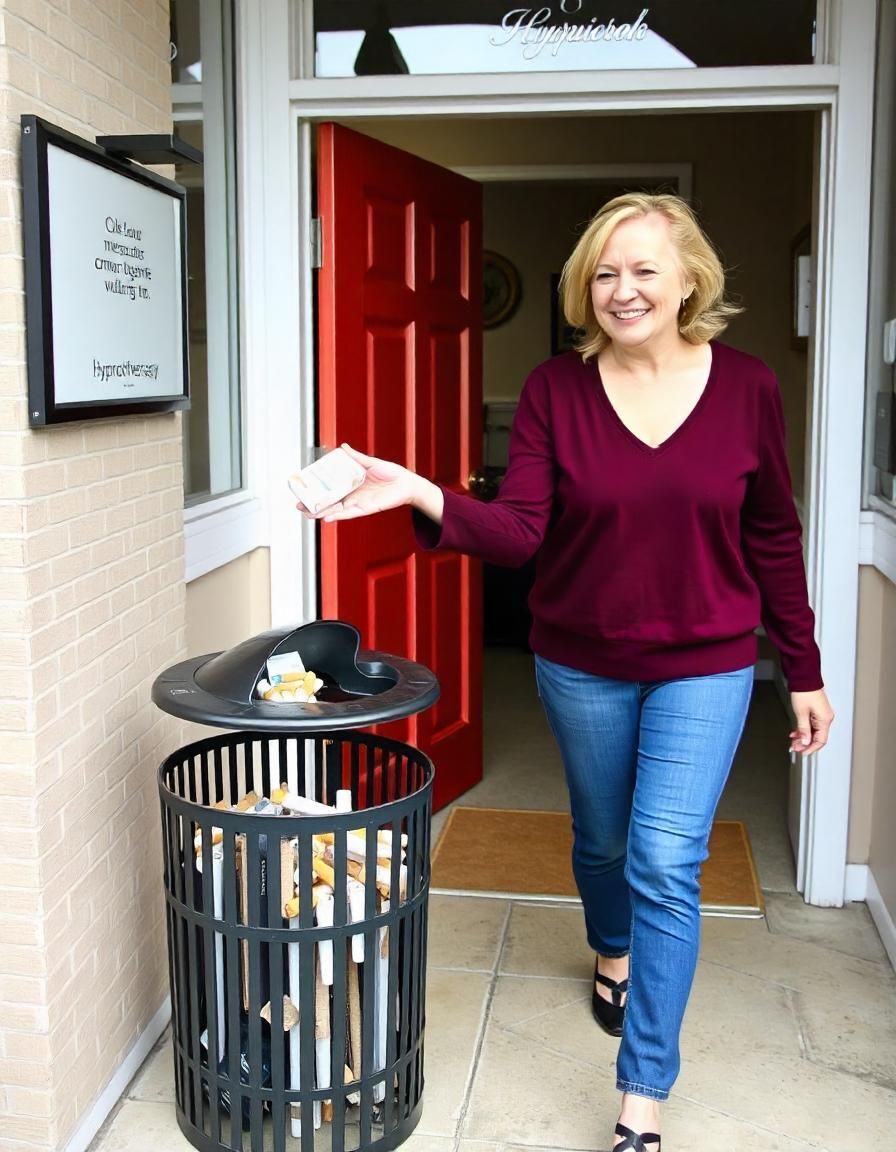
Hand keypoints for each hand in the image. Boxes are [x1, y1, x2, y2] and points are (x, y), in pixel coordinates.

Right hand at [297, 443, 421, 521]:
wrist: (407, 483)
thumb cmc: (392, 473)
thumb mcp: (370, 462)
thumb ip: (356, 457)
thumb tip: (343, 447)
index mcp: (351, 484)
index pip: (330, 488)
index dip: (317, 490)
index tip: (303, 489)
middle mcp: (352, 495)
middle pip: (328, 501)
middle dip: (313, 504)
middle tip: (298, 504)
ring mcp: (357, 503)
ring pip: (335, 509)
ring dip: (321, 512)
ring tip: (307, 513)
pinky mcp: (365, 508)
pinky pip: (349, 514)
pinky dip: (337, 516)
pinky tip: (325, 517)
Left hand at [789, 688, 833, 754]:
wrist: (804, 677)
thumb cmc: (804, 691)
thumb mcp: (801, 713)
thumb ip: (803, 729)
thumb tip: (805, 742)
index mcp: (825, 719)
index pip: (821, 740)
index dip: (811, 748)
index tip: (802, 752)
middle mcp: (826, 718)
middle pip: (817, 737)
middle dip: (805, 743)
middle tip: (794, 747)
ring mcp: (822, 715)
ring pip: (814, 732)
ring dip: (803, 737)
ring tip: (793, 741)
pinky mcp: (817, 711)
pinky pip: (812, 725)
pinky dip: (804, 729)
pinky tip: (795, 732)